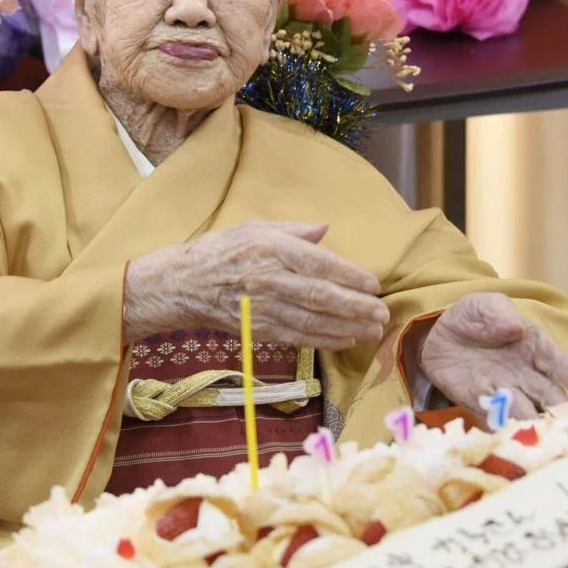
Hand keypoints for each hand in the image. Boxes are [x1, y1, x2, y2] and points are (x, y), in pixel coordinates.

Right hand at [123, 220, 388, 349]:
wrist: (184, 284)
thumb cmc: (223, 250)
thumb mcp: (255, 227)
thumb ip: (294, 229)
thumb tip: (326, 228)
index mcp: (270, 248)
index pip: (319, 264)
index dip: (350, 276)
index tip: (374, 284)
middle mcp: (268, 279)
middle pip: (321, 296)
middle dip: (356, 307)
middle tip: (382, 313)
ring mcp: (262, 308)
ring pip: (313, 320)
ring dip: (347, 327)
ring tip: (372, 329)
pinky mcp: (257, 330)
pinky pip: (297, 337)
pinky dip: (323, 340)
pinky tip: (344, 340)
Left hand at [419, 292, 567, 420]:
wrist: (438, 335)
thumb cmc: (471, 317)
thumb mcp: (482, 304)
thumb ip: (498, 313)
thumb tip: (516, 326)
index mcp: (533, 345)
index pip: (557, 361)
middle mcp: (524, 373)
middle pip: (547, 394)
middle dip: (559, 409)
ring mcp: (503, 389)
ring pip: (523, 410)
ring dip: (531, 422)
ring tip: (538, 433)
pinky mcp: (479, 401)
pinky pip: (493, 416)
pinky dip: (500, 425)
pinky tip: (506, 436)